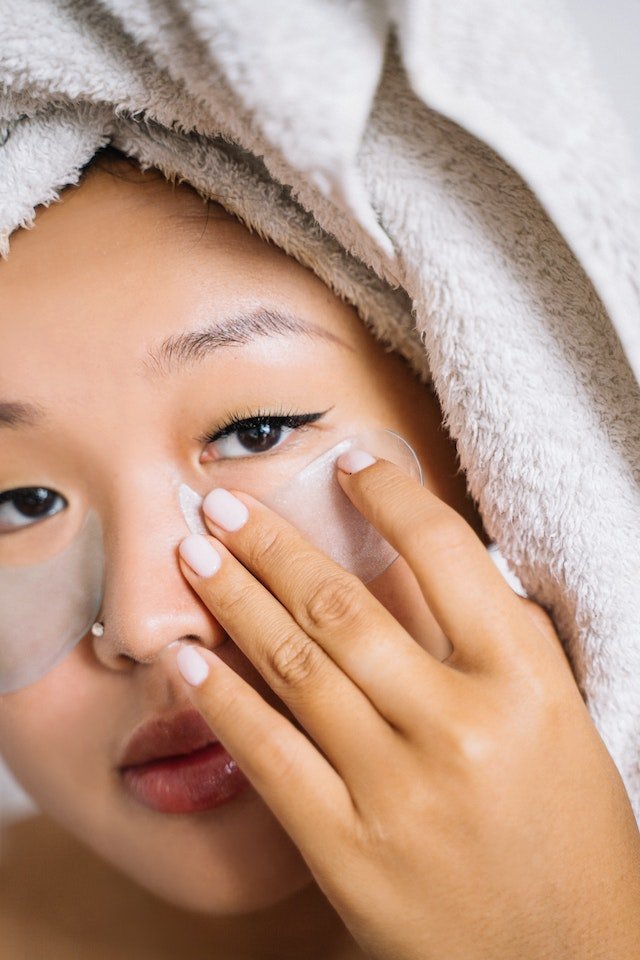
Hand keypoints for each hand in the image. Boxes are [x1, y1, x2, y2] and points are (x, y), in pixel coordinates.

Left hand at [171, 453, 639, 959]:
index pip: (444, 554)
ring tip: (192, 553)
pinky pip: (268, 753)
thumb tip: (425, 565)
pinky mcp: (345, 847)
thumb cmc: (570, 835)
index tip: (346, 464)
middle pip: (342, 605)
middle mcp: (458, 725)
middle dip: (270, 542)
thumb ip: (503, 641)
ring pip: (295, 666)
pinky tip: (187, 655)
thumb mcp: (562, 722)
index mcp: (526, 683)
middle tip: (219, 500)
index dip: (387, 496)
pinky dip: (220, 697)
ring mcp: (396, 789)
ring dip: (234, 599)